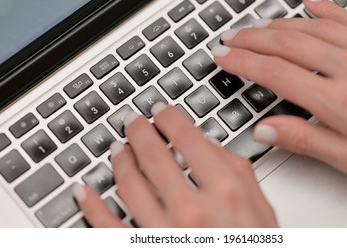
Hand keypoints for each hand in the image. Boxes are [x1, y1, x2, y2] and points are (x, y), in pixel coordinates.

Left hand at [73, 103, 277, 226]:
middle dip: (138, 131)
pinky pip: (107, 227)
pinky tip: (85, 191)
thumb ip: (236, 169)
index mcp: (226, 192)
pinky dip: (91, 206)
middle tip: (132, 122)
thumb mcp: (261, 207)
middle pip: (153, 155)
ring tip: (117, 150)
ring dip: (118, 161)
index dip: (169, 117)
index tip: (160, 111)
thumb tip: (206, 142)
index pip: (188, 138)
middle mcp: (193, 212)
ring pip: (128, 185)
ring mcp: (165, 234)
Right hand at [212, 0, 346, 191]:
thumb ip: (306, 141)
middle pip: (288, 43)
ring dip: (279, 24)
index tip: (223, 57)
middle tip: (231, 38)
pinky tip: (309, 2)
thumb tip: (267, 129)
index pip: (275, 73)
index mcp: (339, 101)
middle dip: (252, 39)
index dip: (243, 63)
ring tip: (257, 25)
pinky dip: (325, 7)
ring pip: (313, 27)